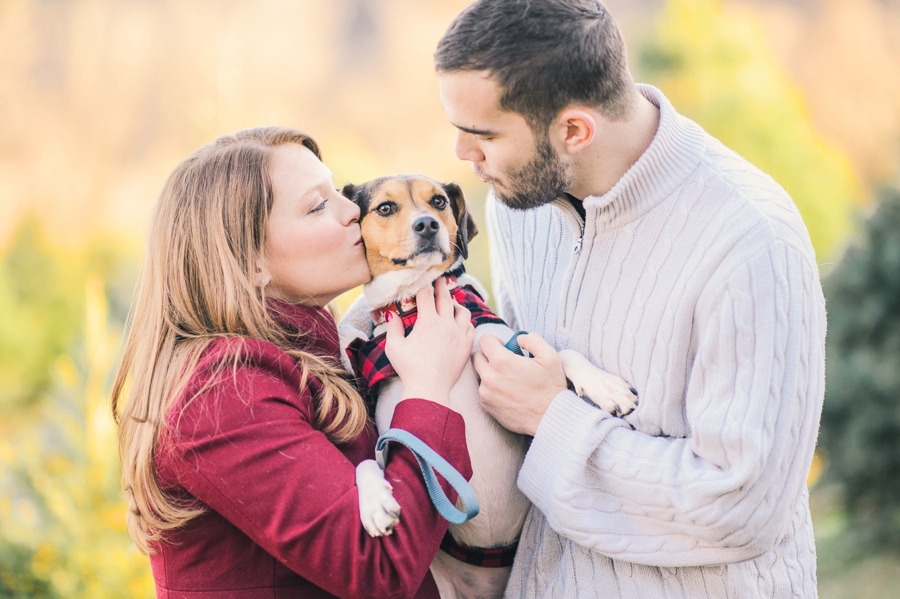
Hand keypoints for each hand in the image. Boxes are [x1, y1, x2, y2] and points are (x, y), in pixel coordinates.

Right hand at [384, 277, 474, 405]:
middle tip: (441, 280)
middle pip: (445, 298)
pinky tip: (461, 322)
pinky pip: (470, 326)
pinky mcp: (466, 345)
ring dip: (456, 303)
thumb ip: (393, 328)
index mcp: (428, 321)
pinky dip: (466, 321)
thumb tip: (392, 315)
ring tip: (452, 302)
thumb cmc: (409, 368)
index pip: (426, 296)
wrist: (429, 387)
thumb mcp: (394, 347)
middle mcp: (445, 324)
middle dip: (442, 287)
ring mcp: (458, 334)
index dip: (424, 287)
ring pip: (462, 311)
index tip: (423, 283)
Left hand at [472, 332, 566, 435]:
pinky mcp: (486, 406)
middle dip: (489, 356)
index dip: (495, 340)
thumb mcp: (549, 356)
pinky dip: (491, 389)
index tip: (504, 347)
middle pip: (477, 357)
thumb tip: (518, 339)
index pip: (484, 340)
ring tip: (509, 379)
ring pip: (480, 375)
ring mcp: (485, 393)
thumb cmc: (551, 387)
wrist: (550, 418)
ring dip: (490, 373)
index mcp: (502, 361)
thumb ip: (531, 339)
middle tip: (506, 362)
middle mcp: (489, 377)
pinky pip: (483, 391)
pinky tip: (508, 392)